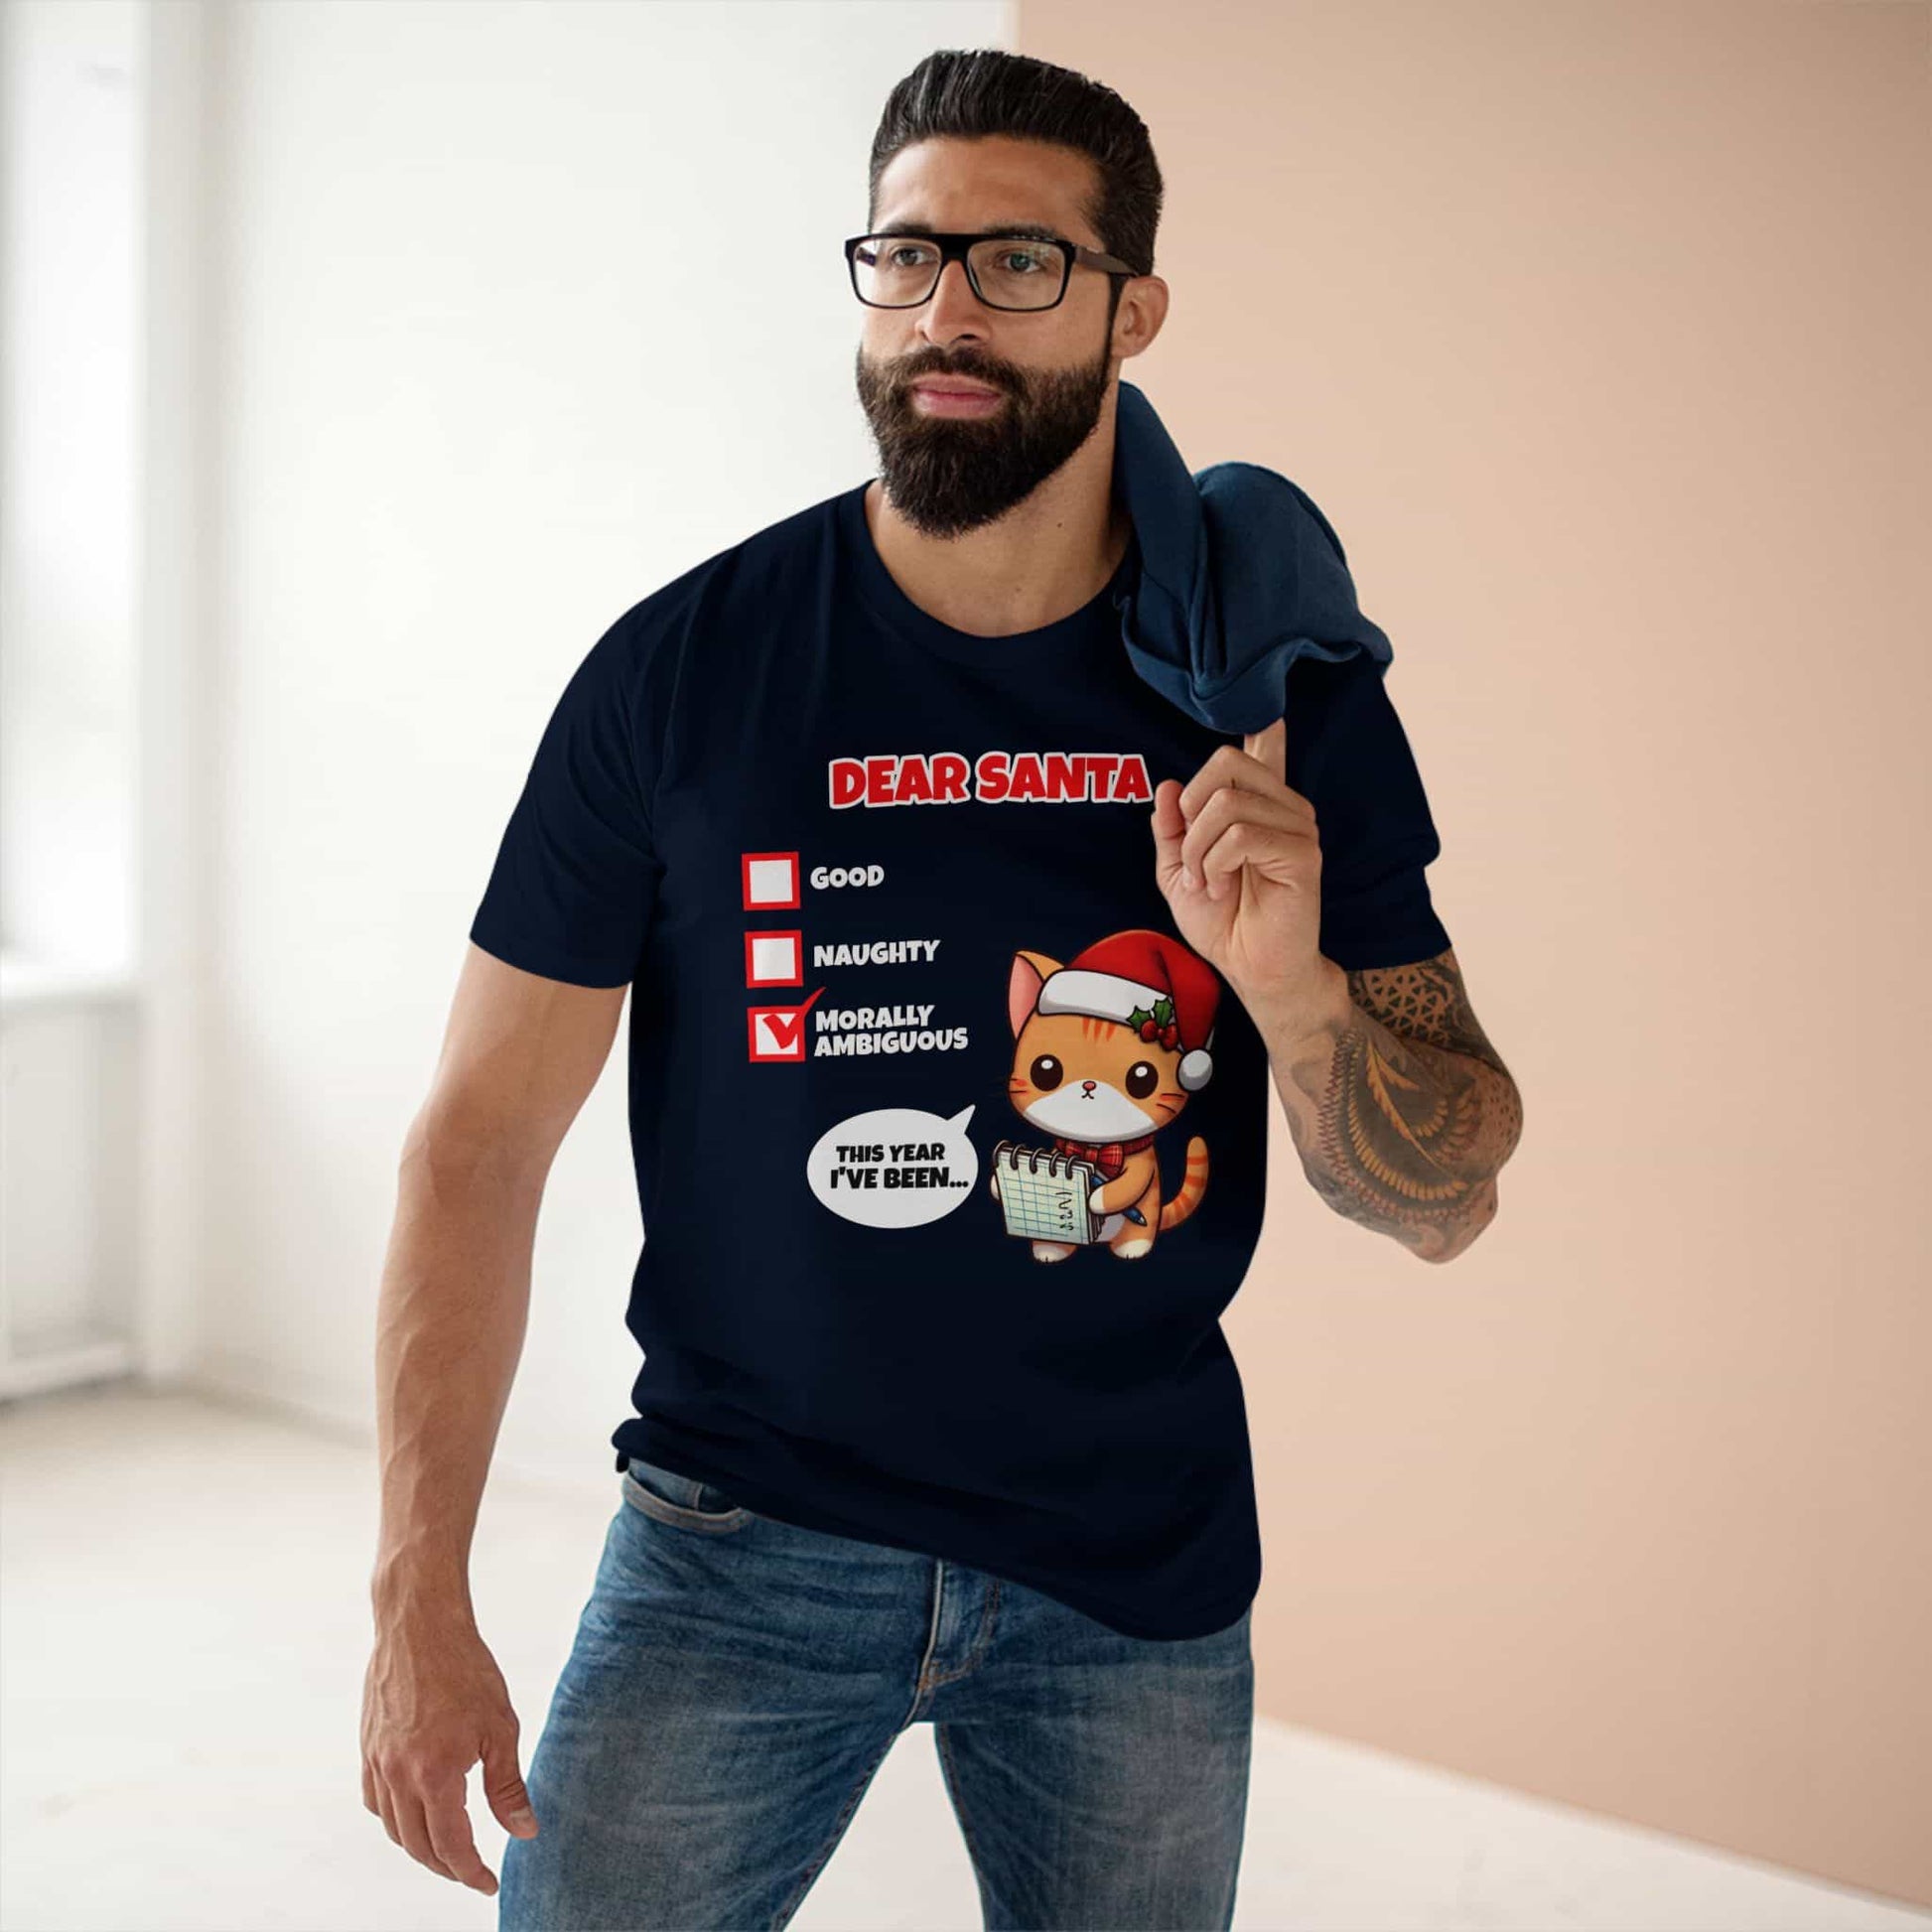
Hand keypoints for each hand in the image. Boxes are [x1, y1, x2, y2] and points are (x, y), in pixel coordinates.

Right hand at [361, 1607, 538, 1896]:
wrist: (420, 1625)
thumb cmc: (466, 1669)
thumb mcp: (500, 1727)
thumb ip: (507, 1786)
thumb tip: (524, 1832)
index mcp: (434, 1776)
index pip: (450, 1846)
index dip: (470, 1873)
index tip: (488, 1884)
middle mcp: (397, 1776)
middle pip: (417, 1846)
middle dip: (445, 1867)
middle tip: (470, 1871)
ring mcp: (376, 1762)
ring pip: (392, 1827)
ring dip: (418, 1847)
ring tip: (446, 1848)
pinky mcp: (367, 1746)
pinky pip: (374, 1801)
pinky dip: (393, 1818)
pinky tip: (412, 1812)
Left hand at [1149, 717, 1332, 1013]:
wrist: (1246, 967)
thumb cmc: (1221, 921)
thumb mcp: (1178, 871)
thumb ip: (1171, 830)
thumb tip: (1169, 786)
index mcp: (1257, 806)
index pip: (1264, 749)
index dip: (1263, 726)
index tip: (1269, 711)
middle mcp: (1282, 806)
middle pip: (1226, 763)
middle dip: (1191, 811)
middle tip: (1195, 857)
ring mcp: (1297, 826)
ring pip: (1226, 804)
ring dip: (1200, 850)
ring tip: (1210, 882)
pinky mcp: (1302, 852)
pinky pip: (1240, 835)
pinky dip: (1217, 864)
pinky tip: (1224, 887)